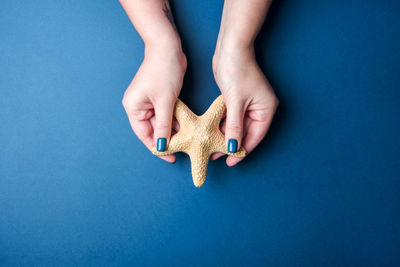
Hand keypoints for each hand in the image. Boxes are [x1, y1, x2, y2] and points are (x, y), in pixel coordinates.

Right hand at [122, 43, 186, 162]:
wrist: (168, 48)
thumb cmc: (163, 71)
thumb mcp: (165, 102)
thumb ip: (164, 126)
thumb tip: (163, 146)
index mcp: (134, 108)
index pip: (144, 134)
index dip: (157, 147)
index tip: (170, 158)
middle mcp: (139, 106)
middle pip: (153, 130)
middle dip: (167, 139)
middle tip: (182, 151)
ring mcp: (149, 102)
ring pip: (161, 123)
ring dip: (173, 131)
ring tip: (186, 142)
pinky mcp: (159, 97)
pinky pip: (166, 114)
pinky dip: (175, 121)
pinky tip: (186, 129)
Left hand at [212, 45, 277, 165]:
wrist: (230, 49)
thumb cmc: (236, 71)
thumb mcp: (235, 102)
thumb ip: (234, 127)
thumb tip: (233, 148)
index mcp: (266, 110)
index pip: (255, 137)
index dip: (242, 151)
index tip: (230, 162)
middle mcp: (260, 109)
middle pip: (246, 133)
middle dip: (231, 145)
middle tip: (216, 156)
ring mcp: (249, 105)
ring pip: (237, 127)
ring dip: (225, 136)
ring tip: (211, 148)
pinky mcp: (238, 100)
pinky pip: (232, 118)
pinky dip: (223, 125)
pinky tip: (212, 134)